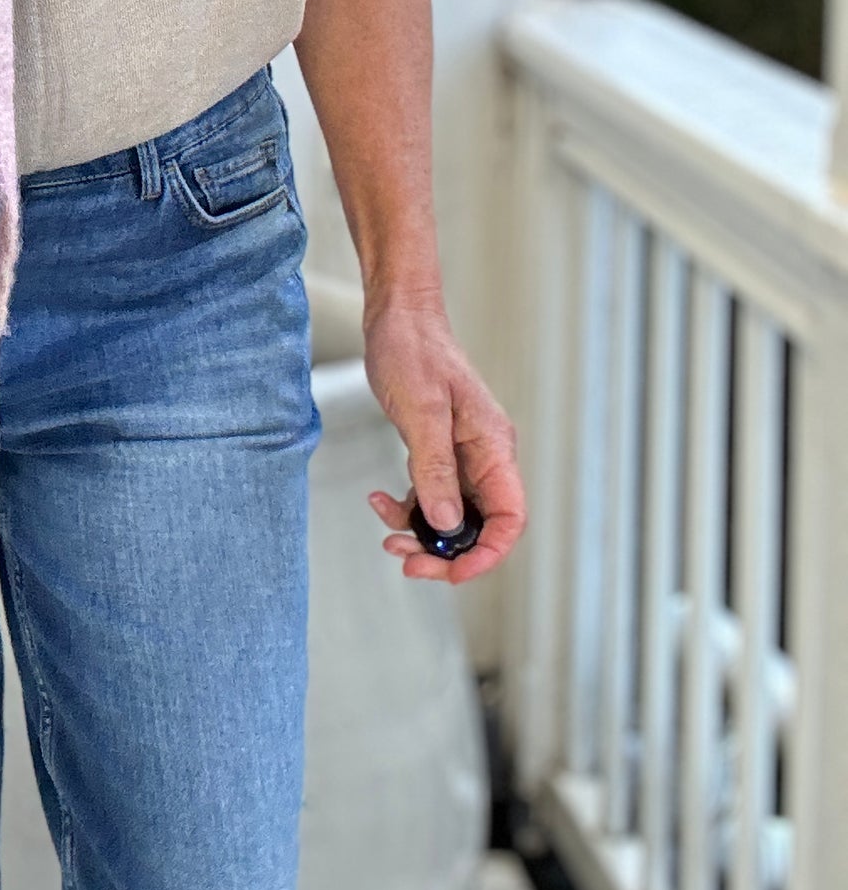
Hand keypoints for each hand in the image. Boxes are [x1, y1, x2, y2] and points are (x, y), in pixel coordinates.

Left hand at [362, 300, 526, 584]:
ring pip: (452, 517)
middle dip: (446, 554)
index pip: (509, 519)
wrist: (398, 316)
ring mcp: (462, 457)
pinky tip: (379, 501)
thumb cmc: (414, 352)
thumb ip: (434, 468)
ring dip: (422, 536)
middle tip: (406, 563)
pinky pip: (431, 496)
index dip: (487, 553)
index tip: (451, 572)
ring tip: (388, 539)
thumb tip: (444, 523)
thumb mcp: (422, 411)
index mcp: (494, 448)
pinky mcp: (438, 452)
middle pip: (480, 527)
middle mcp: (484, 457)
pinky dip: (407, 508)